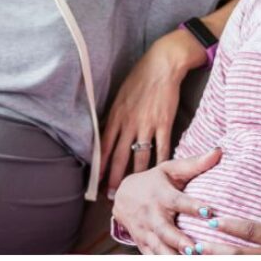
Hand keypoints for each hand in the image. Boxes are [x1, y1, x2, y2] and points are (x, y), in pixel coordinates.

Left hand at [101, 30, 203, 195]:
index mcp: (116, 115)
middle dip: (114, 178)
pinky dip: (160, 163)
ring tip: (134, 190)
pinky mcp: (164, 123)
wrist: (162, 65)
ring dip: (136, 175)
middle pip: (119, 156)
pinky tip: (158, 175)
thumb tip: (106, 133)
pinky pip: (162, 148)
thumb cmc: (140, 78)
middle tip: (112, 195)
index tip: (96, 181)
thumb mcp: (120, 96)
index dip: (100, 166)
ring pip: (139, 156)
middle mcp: (129, 122)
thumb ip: (114, 115)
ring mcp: (147, 124)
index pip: (105, 146)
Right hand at [112, 148, 220, 254]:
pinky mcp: (142, 244)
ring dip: (172, 258)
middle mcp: (152, 215)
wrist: (122, 196)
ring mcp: (145, 232)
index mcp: (162, 195)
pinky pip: (152, 258)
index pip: (179, 201)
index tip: (209, 210)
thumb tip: (219, 151)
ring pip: (158, 247)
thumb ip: (195, 163)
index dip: (193, 206)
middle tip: (196, 249)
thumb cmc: (154, 181)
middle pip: (165, 230)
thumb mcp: (171, 169)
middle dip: (179, 241)